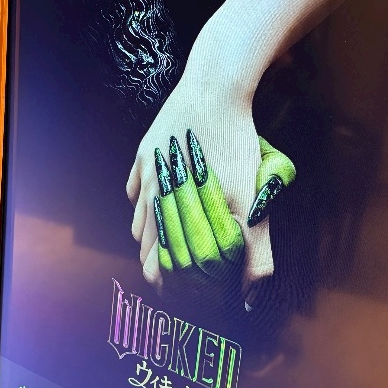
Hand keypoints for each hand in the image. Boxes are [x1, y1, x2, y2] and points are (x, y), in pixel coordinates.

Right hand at [126, 77, 294, 294]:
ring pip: (138, 218)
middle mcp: (151, 195)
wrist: (215, 88)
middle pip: (144, 245)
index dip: (167, 283)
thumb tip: (250, 298)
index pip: (156, 265)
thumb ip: (252, 254)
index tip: (178, 293)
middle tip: (175, 276)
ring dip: (151, 236)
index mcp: (171, 213)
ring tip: (169, 244)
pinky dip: (144, 203)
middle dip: (158, 264)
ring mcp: (145, 171)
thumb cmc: (234, 146)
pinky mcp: (146, 150)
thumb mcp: (251, 204)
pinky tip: (158, 203)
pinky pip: (135, 187)